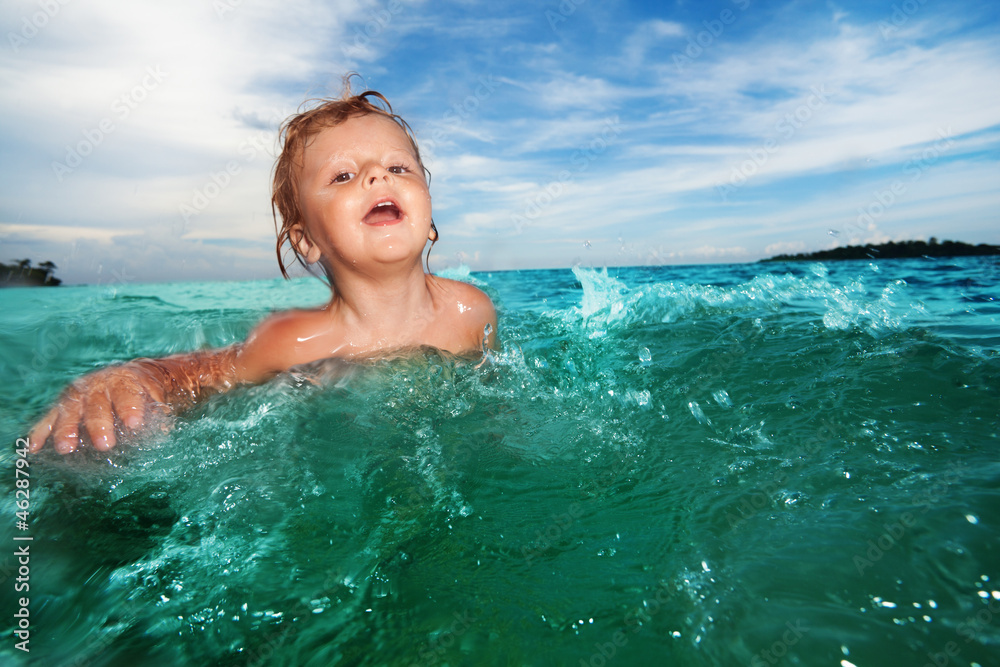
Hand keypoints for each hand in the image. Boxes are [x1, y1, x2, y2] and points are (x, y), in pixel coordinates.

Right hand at [28, 362, 169, 454]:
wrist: (132, 376)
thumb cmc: (145, 392)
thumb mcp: (155, 397)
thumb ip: (157, 414)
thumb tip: (163, 431)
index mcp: (124, 380)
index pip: (127, 394)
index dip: (130, 409)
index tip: (135, 425)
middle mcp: (98, 385)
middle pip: (97, 405)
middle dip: (100, 425)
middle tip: (104, 444)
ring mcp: (78, 394)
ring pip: (70, 411)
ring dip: (67, 430)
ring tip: (66, 449)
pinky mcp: (63, 404)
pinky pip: (49, 417)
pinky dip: (41, 432)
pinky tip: (35, 448)